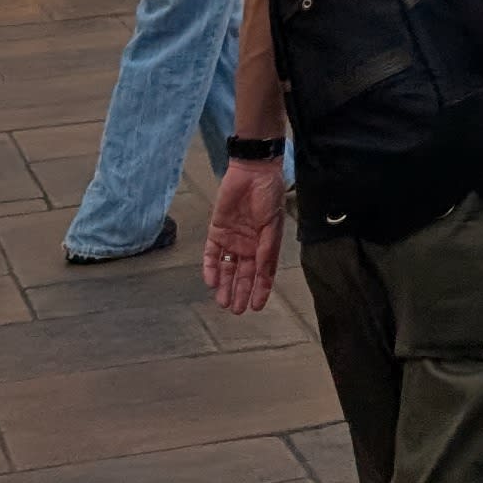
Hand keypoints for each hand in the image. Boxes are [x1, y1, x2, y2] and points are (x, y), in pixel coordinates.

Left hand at [202, 159, 286, 314]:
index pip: (262, 273)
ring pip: (226, 268)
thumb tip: (264, 275)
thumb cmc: (268, 196)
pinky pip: (211, 254)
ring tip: (222, 302)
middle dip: (240, 292)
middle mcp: (247, 245)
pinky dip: (210, 267)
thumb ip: (267, 251)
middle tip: (236, 310)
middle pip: (243, 274)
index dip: (260, 290)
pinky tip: (211, 281)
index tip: (256, 307)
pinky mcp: (216, 230)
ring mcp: (231, 239)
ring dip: (224, 285)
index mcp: (264, 244)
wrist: (252, 171)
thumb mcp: (272, 226)